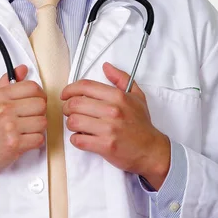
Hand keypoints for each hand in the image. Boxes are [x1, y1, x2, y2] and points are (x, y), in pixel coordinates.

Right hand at [0, 65, 46, 176]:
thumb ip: (7, 82)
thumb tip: (22, 69)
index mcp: (0, 96)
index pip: (32, 87)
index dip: (39, 94)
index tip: (36, 99)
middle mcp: (5, 110)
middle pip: (41, 104)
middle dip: (39, 111)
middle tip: (31, 116)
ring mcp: (10, 127)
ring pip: (42, 122)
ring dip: (38, 127)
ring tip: (28, 128)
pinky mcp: (15, 144)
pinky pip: (39, 138)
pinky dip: (35, 140)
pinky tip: (26, 139)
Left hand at [61, 62, 170, 189]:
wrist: (151, 150)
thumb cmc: (142, 124)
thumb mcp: (136, 96)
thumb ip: (121, 78)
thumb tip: (107, 67)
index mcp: (117, 96)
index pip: (85, 86)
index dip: (70, 89)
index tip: (65, 94)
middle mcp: (112, 111)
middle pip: (75, 103)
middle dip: (67, 107)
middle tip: (69, 111)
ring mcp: (108, 129)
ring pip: (73, 121)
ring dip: (70, 123)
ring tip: (76, 124)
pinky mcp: (105, 146)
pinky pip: (78, 140)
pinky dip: (75, 139)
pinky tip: (81, 137)